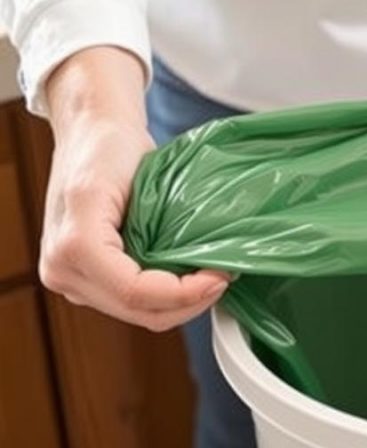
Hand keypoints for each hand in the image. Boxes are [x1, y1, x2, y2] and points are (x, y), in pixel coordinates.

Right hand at [40, 47, 229, 331]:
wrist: (89, 132)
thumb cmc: (112, 147)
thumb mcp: (140, 182)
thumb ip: (160, 230)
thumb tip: (203, 265)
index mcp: (72, 246)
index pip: (137, 293)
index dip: (186, 294)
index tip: (221, 276)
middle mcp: (61, 270)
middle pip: (139, 313)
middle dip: (189, 303)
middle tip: (223, 279)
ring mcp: (67, 279)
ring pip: (137, 315)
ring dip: (179, 303)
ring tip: (209, 278)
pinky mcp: (81, 280)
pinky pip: (130, 303)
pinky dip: (164, 297)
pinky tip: (187, 279)